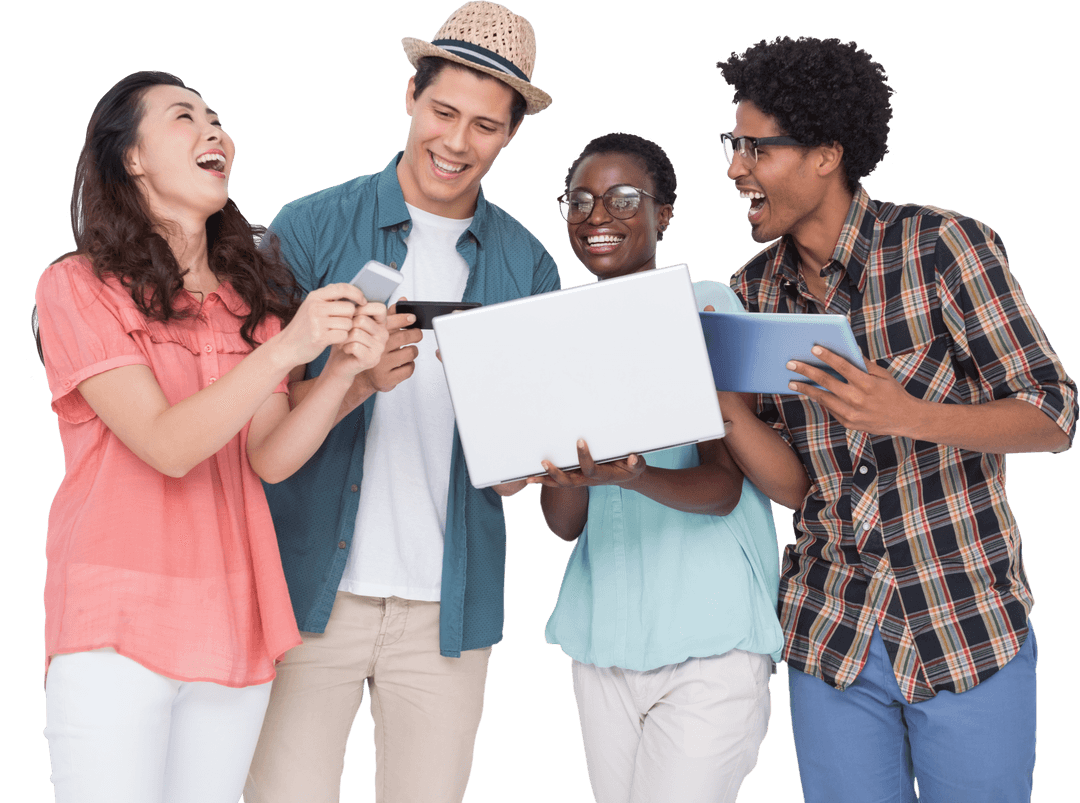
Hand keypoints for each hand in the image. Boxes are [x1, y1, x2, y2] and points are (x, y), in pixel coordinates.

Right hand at [276, 283, 369, 366]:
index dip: (356, 293)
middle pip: (349, 308)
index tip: (363, 301)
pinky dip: (342, 339)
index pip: (342, 288)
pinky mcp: (320, 337)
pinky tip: (334, 340)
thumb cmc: (304, 327)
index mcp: (315, 297)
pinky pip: (343, 335)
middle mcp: (315, 307)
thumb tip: (352, 291)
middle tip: (343, 324)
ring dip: (346, 330)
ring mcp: (317, 322)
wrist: (286, 347)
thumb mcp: (312, 307)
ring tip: (336, 332)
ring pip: (348, 323)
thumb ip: (328, 299)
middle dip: (350, 317)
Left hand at [324, 302, 389, 378]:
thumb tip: (354, 293)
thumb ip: (357, 308)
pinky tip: (345, 350)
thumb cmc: (344, 341)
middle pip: (362, 320)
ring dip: (344, 337)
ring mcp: (379, 348)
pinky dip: (345, 347)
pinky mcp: (371, 359)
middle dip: (347, 325)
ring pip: (356, 333)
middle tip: (344, 332)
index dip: (362, 309)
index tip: (353, 316)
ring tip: (343, 341)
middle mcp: (384, 335)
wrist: (339, 363)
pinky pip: (354, 346)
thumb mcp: (351, 321)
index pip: (379, 308)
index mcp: (382, 324)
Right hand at [360, 298, 421, 393]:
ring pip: (410, 353)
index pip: (391, 321)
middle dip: (416, 334)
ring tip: (408, 350)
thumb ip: (390, 314)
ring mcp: (381, 364)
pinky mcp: (386, 379)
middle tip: (417, 334)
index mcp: (373, 333)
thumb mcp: (374, 329)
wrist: (352, 370)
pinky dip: (410, 366)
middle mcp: (376, 347)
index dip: (405, 317)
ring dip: (413, 351)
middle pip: (405, 336)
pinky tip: (404, 363)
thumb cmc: (367, 346)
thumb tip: (404, 300)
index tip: (413, 317)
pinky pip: (408, 369)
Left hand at [525, 439, 646, 488]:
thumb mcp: (637, 466)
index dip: (584, 457)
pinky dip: (545, 480)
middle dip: (556, 473)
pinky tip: (531, 478)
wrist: (627, 477)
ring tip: (530, 477)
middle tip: (544, 462)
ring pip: (561, 484)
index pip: (590, 468)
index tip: (579, 440)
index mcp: (602, 475)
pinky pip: (559, 481)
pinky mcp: (577, 477)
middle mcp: (589, 480)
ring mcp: (582, 480)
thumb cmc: (631, 468)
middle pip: (569, 482)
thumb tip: (632, 458)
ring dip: (545, 480)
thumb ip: (635, 462)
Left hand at [788, 346, 922, 436]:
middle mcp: (858, 399)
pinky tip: (808, 392)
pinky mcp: (848, 423)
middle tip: (791, 364)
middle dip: (807, 371)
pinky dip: (819, 399)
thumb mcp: (882, 375)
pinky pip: (830, 408)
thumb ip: (863, 364)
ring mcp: (852, 413)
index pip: (844, 367)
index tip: (814, 348)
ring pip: (823, 398)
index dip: (828, 357)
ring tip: (792, 382)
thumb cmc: (893, 392)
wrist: (905, 419)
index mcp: (868, 384)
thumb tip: (847, 349)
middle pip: (827, 382)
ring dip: (805, 389)